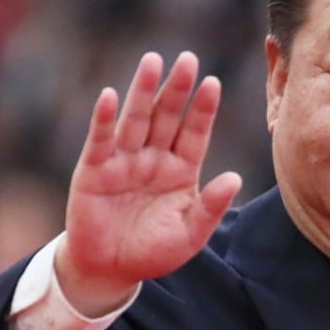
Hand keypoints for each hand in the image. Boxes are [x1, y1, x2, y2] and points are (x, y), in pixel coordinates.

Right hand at [55, 52, 241, 315]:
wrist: (111, 270)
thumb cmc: (154, 251)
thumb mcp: (190, 234)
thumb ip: (211, 207)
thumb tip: (235, 178)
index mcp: (181, 170)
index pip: (195, 132)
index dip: (202, 109)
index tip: (213, 83)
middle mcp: (153, 158)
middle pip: (167, 116)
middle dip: (177, 88)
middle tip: (188, 59)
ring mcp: (124, 161)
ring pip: (136, 120)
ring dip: (143, 91)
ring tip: (152, 61)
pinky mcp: (94, 170)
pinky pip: (101, 140)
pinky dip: (105, 119)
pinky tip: (111, 96)